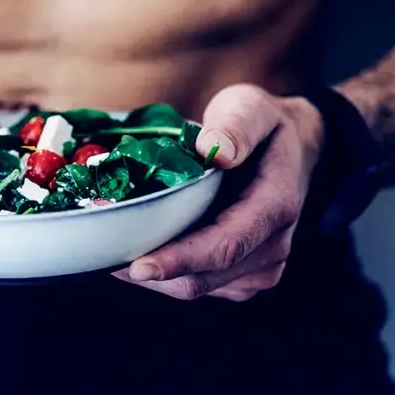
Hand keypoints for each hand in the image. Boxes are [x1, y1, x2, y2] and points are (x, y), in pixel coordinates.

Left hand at [113, 84, 323, 301]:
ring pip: (196, 287)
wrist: (292, 150)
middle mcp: (272, 247)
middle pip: (204, 277)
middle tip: (102, 257)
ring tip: (114, 248)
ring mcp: (258, 267)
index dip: (179, 260)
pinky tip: (138, 249)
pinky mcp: (240, 276)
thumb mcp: (252, 107)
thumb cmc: (264, 126)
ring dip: (154, 276)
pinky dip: (165, 273)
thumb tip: (216, 150)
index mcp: (275, 207)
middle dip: (152, 273)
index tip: (137, 267)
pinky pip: (197, 284)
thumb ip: (237, 125)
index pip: (225, 245)